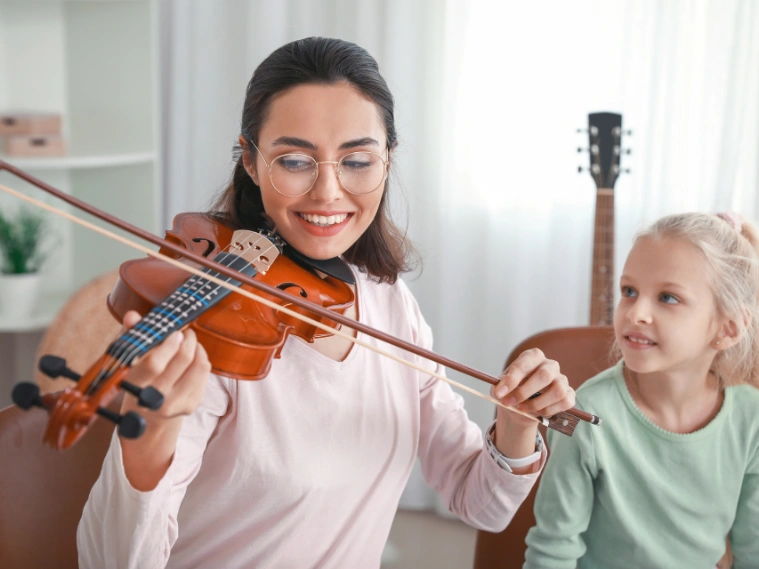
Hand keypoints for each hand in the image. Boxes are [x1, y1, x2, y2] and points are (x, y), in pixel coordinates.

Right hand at [117, 310, 210, 490]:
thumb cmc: (138, 380)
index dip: (168, 344)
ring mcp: (177, 404)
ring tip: (189, 341)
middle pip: (182, 360)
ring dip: (197, 347)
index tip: (174, 332)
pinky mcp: (193, 405)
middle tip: (185, 331)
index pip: (154, 364)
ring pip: (199, 365)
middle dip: (187, 339)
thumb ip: (131, 337)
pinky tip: (192, 356)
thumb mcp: (129, 362)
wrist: (148, 416)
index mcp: (136, 386)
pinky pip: (205, 373)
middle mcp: (156, 399)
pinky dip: (201, 358)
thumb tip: (132, 315)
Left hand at [491, 347, 574, 422]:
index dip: (511, 380)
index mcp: (532, 357)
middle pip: (544, 375)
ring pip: (558, 391)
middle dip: (524, 392)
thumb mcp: (501, 387)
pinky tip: (538, 413)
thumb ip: (501, 388)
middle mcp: (550, 365)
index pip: (524, 364)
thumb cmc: (511, 392)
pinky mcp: (569, 394)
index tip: (499, 393)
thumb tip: (500, 392)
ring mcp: (562, 379)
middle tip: (509, 403)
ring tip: (522, 409)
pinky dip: (550, 410)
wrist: (520, 407)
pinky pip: (565, 402)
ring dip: (537, 404)